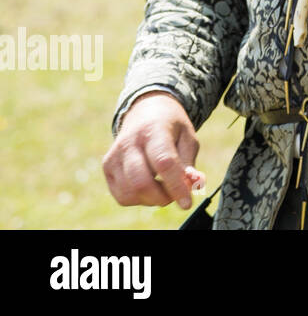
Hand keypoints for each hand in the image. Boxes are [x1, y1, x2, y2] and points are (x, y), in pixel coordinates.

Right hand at [102, 91, 200, 209]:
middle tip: (177, 194)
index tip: (187, 203)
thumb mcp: (188, 138)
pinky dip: (139, 199)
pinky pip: (122, 196)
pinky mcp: (107, 167)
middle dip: (163, 197)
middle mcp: (129, 142)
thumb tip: (193, 185)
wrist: (146, 112)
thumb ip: (189, 163)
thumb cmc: (171, 127)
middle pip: (141, 182)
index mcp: (154, 130)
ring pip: (130, 193)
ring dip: (152, 199)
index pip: (164, 163)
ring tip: (164, 186)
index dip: (176, 186)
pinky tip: (150, 186)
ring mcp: (114, 155)